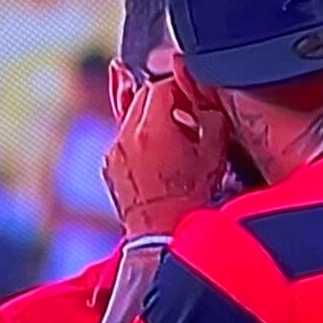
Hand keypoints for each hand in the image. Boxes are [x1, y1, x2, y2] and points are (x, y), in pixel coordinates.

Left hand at [104, 76, 226, 237]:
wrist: (163, 237)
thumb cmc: (188, 204)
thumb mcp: (213, 155)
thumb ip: (212, 118)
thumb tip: (209, 102)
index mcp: (151, 128)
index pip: (161, 86)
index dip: (182, 85)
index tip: (194, 94)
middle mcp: (126, 136)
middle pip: (142, 96)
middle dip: (165, 98)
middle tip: (187, 112)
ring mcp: (114, 151)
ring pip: (131, 117)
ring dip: (152, 119)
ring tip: (176, 139)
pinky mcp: (109, 167)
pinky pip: (124, 140)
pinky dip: (140, 141)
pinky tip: (160, 158)